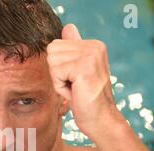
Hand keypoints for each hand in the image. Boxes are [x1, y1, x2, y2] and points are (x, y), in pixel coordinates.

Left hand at [47, 24, 125, 140]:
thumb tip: (68, 27)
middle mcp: (94, 46)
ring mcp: (90, 55)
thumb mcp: (79, 71)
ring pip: (52, 61)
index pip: (56, 45)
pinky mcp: (83, 67)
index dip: (59, 67)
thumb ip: (74, 49)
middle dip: (57, 73)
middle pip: (52, 51)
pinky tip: (75, 94)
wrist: (101, 120)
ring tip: (76, 90)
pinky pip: (55, 73)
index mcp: (94, 44)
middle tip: (75, 86)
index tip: (75, 80)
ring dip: (59, 81)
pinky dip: (60, 88)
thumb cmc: (87, 100)